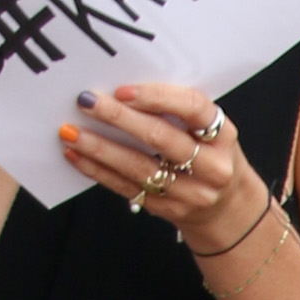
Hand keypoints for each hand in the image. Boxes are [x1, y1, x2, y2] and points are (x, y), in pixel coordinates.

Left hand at [57, 82, 264, 253]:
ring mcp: (192, 192)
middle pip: (162, 138)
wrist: (228, 208)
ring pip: (140, 167)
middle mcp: (212, 166)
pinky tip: (77, 156)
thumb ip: (176, 113)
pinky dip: (99, 171)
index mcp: (224, 136)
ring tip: (71, 132)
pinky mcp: (169, 210)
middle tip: (86, 102)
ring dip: (101, 148)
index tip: (122, 90)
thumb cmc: (209, 156)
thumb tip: (119, 92)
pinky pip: (128, 187)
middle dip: (119, 117)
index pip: (193, 108)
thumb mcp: (209, 131)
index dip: (157, 97)